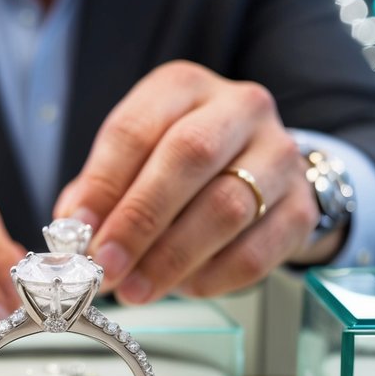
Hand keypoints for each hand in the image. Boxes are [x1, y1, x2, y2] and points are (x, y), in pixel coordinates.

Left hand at [54, 61, 326, 301]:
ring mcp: (279, 154)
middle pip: (189, 156)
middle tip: (107, 265)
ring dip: (173, 257)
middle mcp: (239, 107)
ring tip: (135, 288)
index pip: (136, 128)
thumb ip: (100, 193)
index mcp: (183, 87)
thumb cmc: (181, 168)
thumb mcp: (135, 161)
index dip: (102, 183)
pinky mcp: (301, 206)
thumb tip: (73, 236)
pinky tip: (184, 288)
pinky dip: (214, 276)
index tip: (76, 230)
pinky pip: (258, 249)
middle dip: (140, 219)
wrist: (262, 174)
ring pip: (227, 206)